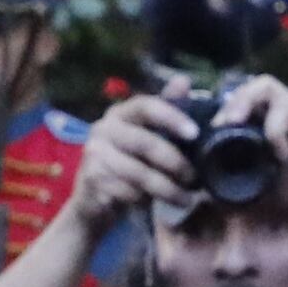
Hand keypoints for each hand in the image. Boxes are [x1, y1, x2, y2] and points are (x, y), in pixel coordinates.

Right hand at [67, 93, 201, 233]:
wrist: (93, 203)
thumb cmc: (127, 166)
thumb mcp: (147, 139)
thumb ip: (165, 113)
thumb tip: (184, 80)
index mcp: (120, 113)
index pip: (146, 105)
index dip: (172, 117)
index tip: (195, 134)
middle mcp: (103, 128)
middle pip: (145, 143)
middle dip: (175, 163)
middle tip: (195, 179)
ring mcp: (94, 154)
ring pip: (139, 173)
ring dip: (167, 189)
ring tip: (186, 199)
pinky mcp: (92, 179)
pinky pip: (128, 192)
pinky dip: (146, 201)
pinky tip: (158, 206)